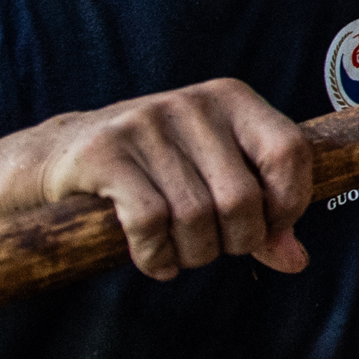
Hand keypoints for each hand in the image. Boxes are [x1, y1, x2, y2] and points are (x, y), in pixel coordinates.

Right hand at [26, 78, 313, 281]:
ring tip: (181, 254)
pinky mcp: (104, 152)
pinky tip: (156, 259)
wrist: (63, 154)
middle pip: (241, 199)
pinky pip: (149, 221)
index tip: (268, 230)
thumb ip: (262, 215)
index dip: (289, 204)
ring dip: (194, 254)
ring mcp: (145, 124)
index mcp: (231, 98)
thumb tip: (296, 260)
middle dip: (235, 242)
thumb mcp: (215, 178)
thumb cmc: (157, 170)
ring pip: (195, 217)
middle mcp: (192, 104)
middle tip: (215, 247)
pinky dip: (157, 255)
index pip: (289, 152)